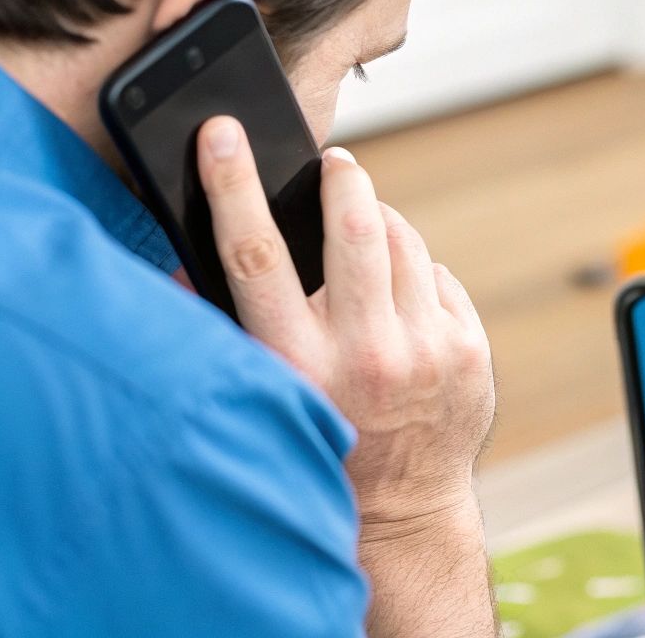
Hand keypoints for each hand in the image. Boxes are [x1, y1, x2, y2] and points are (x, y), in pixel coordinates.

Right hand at [195, 117, 494, 530]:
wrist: (399, 511)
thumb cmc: (315, 440)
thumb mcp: (261, 394)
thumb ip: (221, 328)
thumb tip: (175, 259)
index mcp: (295, 364)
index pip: (256, 256)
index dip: (231, 186)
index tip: (222, 132)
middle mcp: (364, 355)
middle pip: (353, 226)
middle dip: (341, 180)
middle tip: (335, 166)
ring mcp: (425, 352)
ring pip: (402, 242)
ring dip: (380, 226)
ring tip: (363, 241)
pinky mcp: (469, 351)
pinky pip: (437, 276)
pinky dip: (415, 276)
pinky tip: (398, 304)